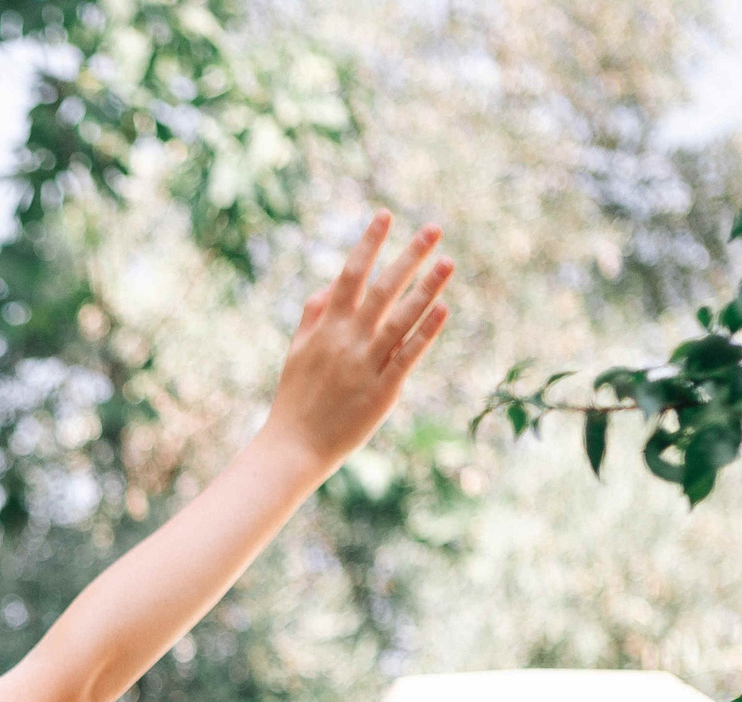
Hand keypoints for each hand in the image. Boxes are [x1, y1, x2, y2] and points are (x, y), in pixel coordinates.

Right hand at [263, 212, 453, 471]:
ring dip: (426, 288)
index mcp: (326, 328)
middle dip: (408, 256)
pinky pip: (407, 356)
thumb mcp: (297, 354)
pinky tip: (444, 310)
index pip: (350, 275)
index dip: (368, 244)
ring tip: (448, 261)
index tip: (385, 215)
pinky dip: (425, 332)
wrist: (293, 447)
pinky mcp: (382, 390)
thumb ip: (312, 318)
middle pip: (382, 289)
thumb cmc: (295, 400)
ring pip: (400, 318)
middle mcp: (346, 340)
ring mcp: (365, 364)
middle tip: (434, 228)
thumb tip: (328, 287)